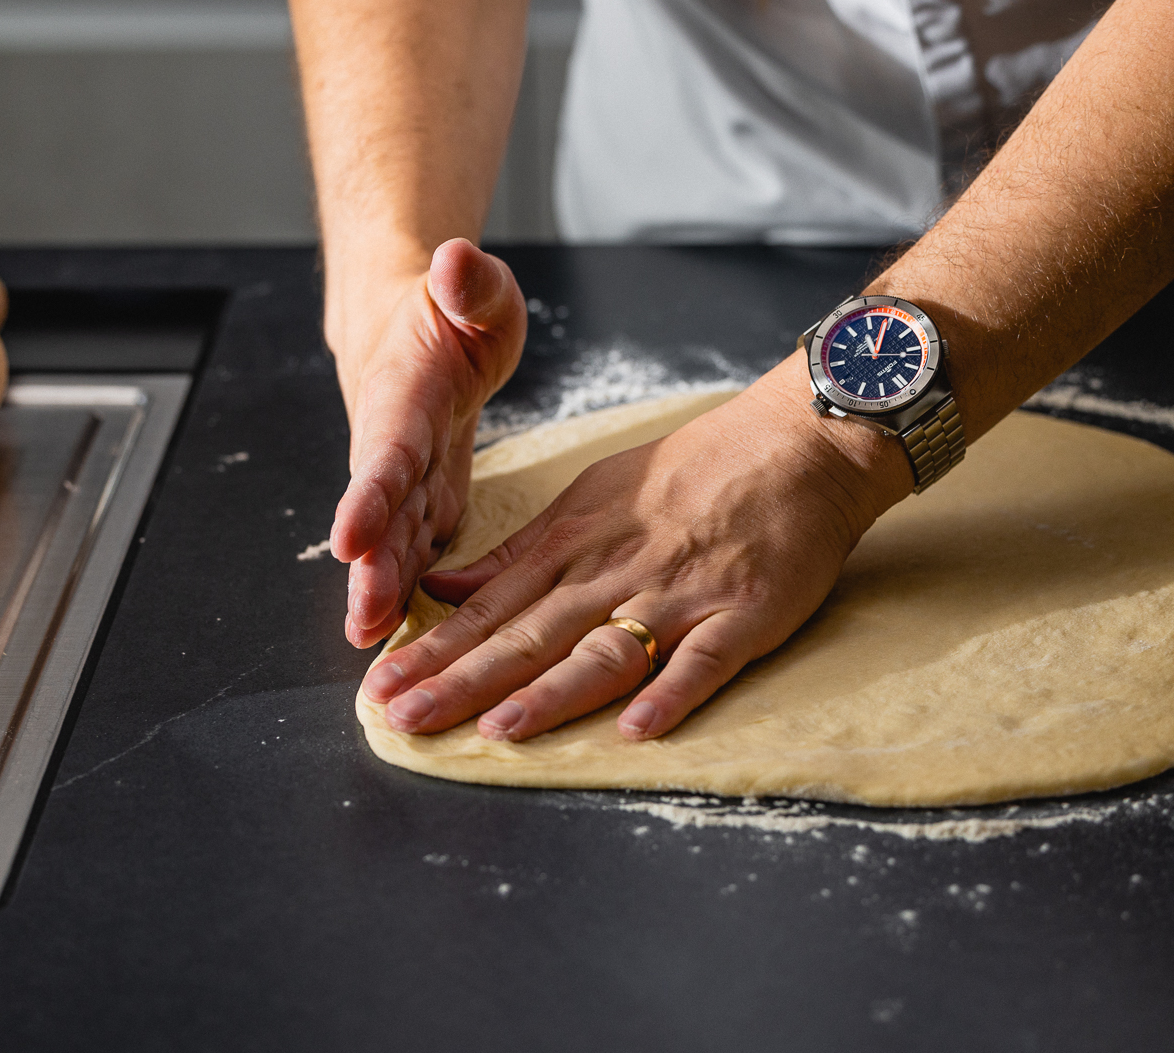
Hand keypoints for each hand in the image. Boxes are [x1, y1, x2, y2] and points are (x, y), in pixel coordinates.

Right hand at [330, 239, 525, 647]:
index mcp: (405, 396)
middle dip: (370, 566)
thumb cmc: (452, 312)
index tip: (350, 537)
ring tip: (372, 639)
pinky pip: (414, 547)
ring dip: (381, 588)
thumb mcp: (474, 289)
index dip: (368, 495)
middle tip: (364, 617)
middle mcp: (395, 445)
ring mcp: (407, 479)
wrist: (419, 332)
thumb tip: (456, 258)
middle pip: (380, 511)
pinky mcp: (425, 500)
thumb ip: (468, 283)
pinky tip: (402, 635)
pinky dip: (406, 589)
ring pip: (392, 540)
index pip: (385, 449)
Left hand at [359, 365, 911, 740]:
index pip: (490, 608)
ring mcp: (681, 594)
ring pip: (606, 649)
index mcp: (575, 545)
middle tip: (402, 719)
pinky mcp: (744, 613)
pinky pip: (705, 660)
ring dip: (552, 692)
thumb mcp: (590, 497)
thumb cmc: (692, 471)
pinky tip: (637, 729)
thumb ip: (521, 552)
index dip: (434, 651)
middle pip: (530, 635)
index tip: (379, 687)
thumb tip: (446, 587)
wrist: (793, 444)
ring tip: (499, 729)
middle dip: (462, 680)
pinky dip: (672, 693)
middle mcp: (616, 572)